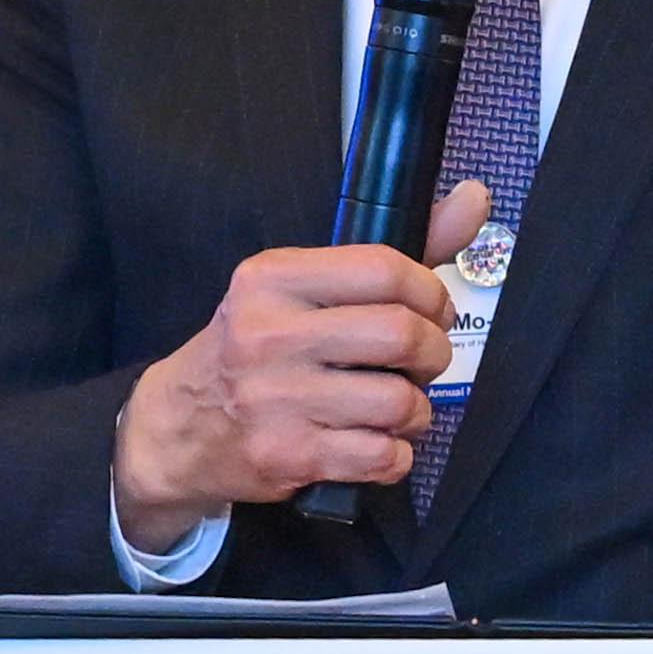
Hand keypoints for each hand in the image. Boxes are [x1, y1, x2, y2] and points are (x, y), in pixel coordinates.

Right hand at [113, 180, 496, 547]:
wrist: (177, 427)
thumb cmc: (255, 348)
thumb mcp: (302, 289)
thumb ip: (392, 253)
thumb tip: (476, 197)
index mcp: (273, 279)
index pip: (385, 269)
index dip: (430, 292)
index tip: (430, 310)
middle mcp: (269, 335)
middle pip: (402, 335)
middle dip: (433, 352)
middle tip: (421, 361)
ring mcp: (276, 399)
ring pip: (400, 402)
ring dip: (416, 409)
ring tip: (398, 406)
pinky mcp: (286, 456)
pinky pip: (382, 456)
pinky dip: (396, 454)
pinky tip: (376, 443)